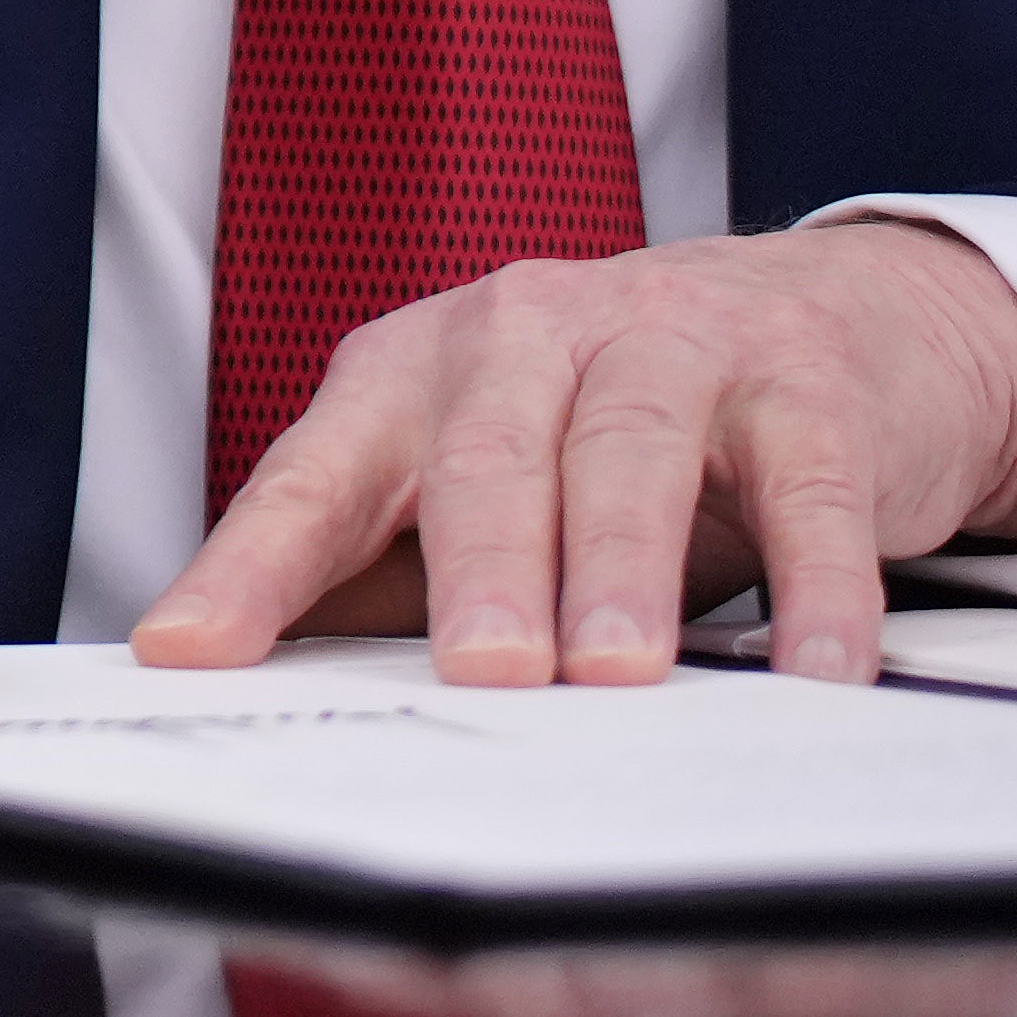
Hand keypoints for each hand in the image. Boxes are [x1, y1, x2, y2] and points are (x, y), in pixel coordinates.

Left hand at [137, 219, 1016, 687]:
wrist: (829, 313)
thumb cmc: (612, 420)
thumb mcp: (484, 479)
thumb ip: (390, 574)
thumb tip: (277, 703)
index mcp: (415, 373)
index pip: (315, 478)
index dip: (251, 567)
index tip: (187, 652)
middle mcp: (527, 334)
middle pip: (484, 452)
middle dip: (478, 567)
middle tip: (480, 673)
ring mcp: (669, 339)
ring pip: (629, 448)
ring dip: (623, 566)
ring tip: (617, 673)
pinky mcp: (801, 375)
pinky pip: (804, 477)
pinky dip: (813, 577)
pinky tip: (813, 665)